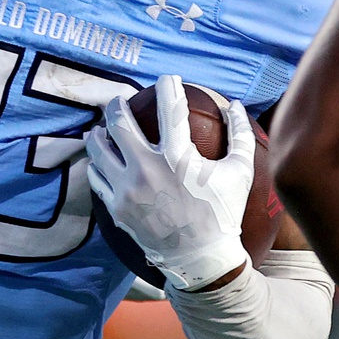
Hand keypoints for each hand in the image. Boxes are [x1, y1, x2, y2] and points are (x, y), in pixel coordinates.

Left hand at [85, 75, 252, 290]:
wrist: (200, 260)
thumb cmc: (223, 214)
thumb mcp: (240, 173)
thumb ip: (240, 136)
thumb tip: (237, 106)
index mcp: (177, 157)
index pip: (169, 108)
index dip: (168, 86)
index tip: (168, 79)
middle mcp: (146, 169)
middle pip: (119, 123)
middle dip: (116, 105)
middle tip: (119, 101)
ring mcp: (127, 190)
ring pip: (98, 150)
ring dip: (98, 133)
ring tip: (101, 128)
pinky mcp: (117, 208)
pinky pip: (97, 178)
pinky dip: (98, 165)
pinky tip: (101, 161)